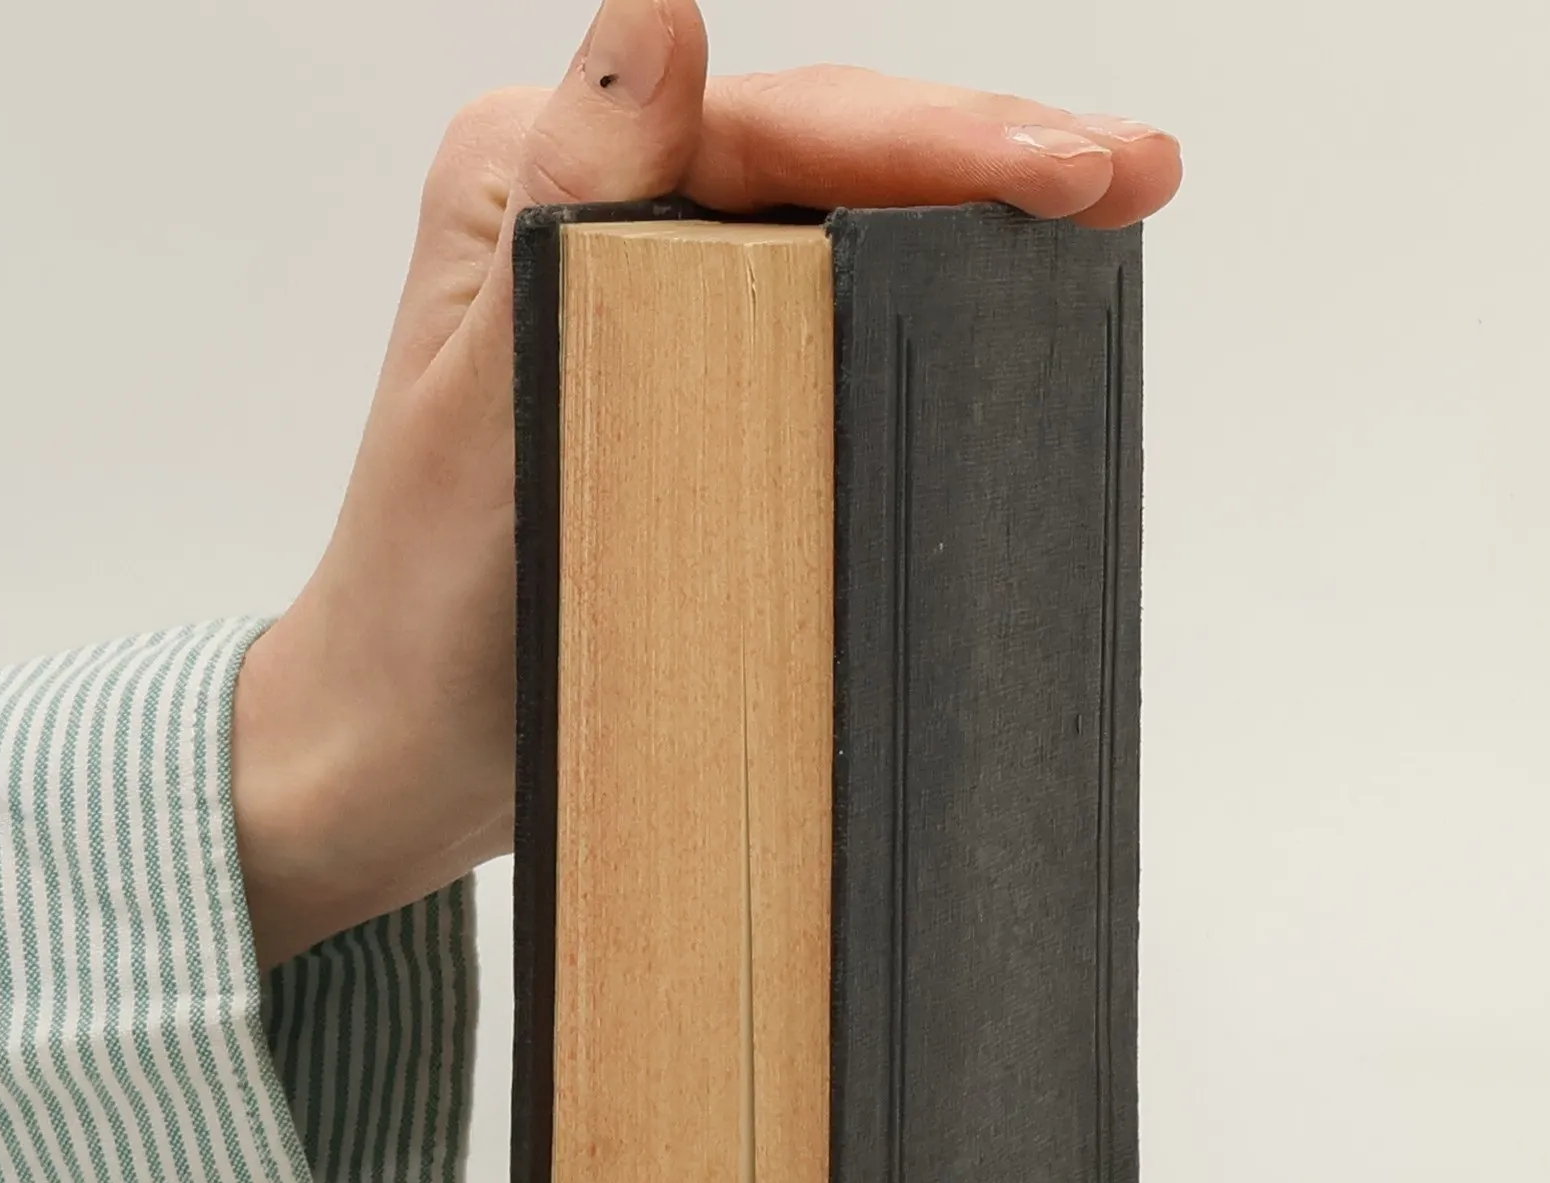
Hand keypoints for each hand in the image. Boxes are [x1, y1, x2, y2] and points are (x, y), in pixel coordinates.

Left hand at [231, 0, 1182, 969]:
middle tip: (1139, 176)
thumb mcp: (487, 403)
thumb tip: (657, 14)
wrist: (410, 742)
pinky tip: (1004, 307)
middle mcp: (598, 213)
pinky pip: (825, 320)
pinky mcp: (691, 383)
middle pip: (825, 154)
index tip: (1079, 166)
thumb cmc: (424, 602)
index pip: (774, 129)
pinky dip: (922, 311)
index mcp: (541, 180)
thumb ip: (571, 210)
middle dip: (990, 157)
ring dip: (973, 220)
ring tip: (1108, 215)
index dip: (939, 140)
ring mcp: (652, 297)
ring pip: (840, 226)